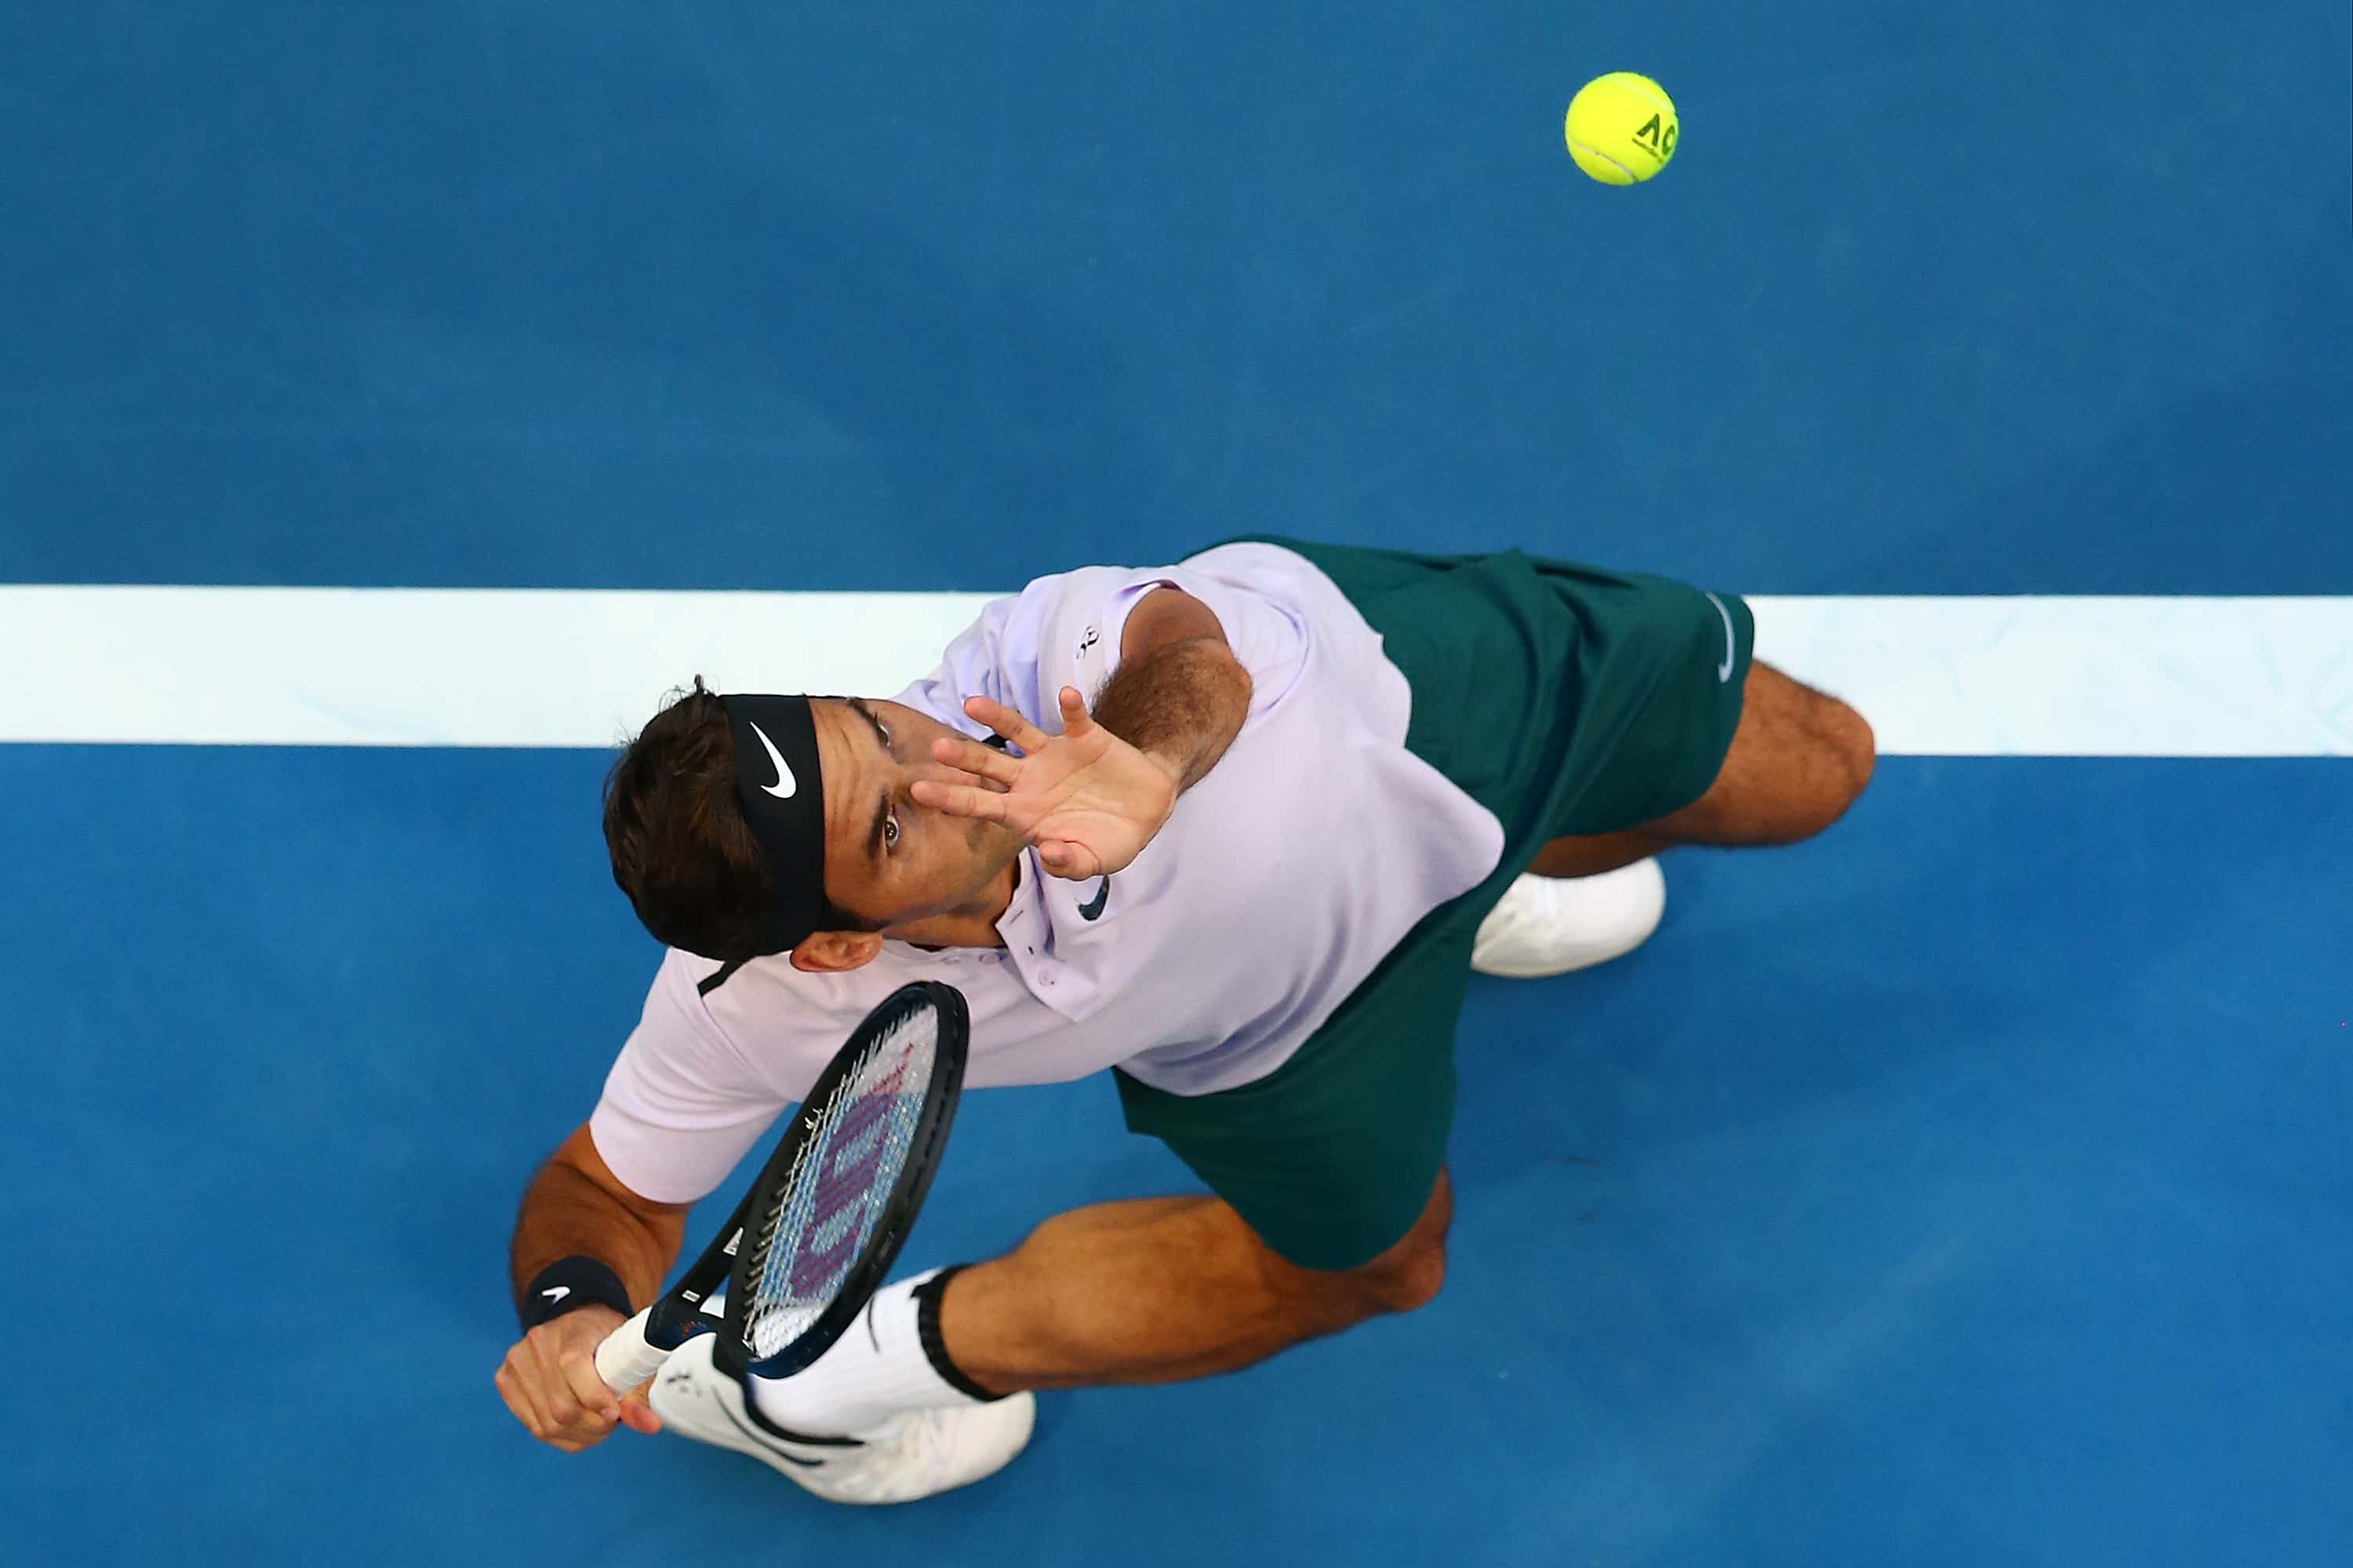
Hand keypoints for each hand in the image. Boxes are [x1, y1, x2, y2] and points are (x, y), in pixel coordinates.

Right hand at [493, 1306, 662, 1451]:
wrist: (577, 1321)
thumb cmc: (606, 1340)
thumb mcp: (630, 1358)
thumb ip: (638, 1394)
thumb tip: (649, 1425)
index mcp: (574, 1330)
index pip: (574, 1366)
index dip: (595, 1398)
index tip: (614, 1413)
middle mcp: (539, 1343)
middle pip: (562, 1408)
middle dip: (593, 1425)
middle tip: (610, 1419)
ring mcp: (518, 1361)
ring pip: (547, 1425)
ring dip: (578, 1435)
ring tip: (595, 1421)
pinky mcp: (504, 1379)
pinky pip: (533, 1427)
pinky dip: (559, 1435)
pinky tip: (574, 1425)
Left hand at [912, 689, 1177, 879]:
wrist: (1146, 811)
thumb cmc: (1109, 840)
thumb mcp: (1091, 862)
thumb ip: (1069, 864)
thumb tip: (1049, 854)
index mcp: (1023, 812)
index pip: (979, 804)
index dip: (950, 797)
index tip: (920, 790)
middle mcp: (1030, 780)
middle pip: (988, 765)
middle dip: (963, 757)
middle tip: (937, 747)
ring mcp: (1054, 756)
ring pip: (1018, 732)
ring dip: (997, 717)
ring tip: (971, 703)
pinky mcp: (1084, 738)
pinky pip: (1074, 719)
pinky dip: (1071, 707)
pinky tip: (1067, 695)